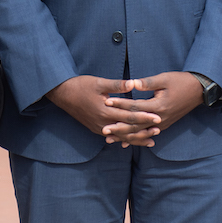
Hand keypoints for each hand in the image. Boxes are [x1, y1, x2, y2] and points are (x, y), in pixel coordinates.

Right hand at [47, 75, 161, 146]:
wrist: (62, 94)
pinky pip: (113, 136)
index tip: (158, 117)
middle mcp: (103, 123)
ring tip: (150, 139)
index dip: (145, 117)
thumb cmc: (81, 85)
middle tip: (158, 130)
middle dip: (144, 131)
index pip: (130, 117)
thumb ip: (117, 85)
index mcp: (105, 111)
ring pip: (121, 136)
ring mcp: (99, 128)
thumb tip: (134, 83)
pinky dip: (124, 138)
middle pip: (127, 130)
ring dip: (136, 138)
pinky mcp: (95, 129)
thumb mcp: (99, 82)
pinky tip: (132, 140)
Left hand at [105, 71, 203, 141]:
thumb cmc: (180, 81)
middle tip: (104, 130)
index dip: (120, 104)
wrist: (198, 91)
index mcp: (158, 106)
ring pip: (140, 132)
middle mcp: (160, 118)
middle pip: (135, 125)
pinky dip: (135, 138)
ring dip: (125, 136)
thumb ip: (147, 83)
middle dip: (119, 127)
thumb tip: (131, 83)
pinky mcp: (164, 125)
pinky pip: (147, 134)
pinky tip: (125, 142)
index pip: (135, 107)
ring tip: (110, 138)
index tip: (107, 102)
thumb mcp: (164, 79)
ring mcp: (162, 124)